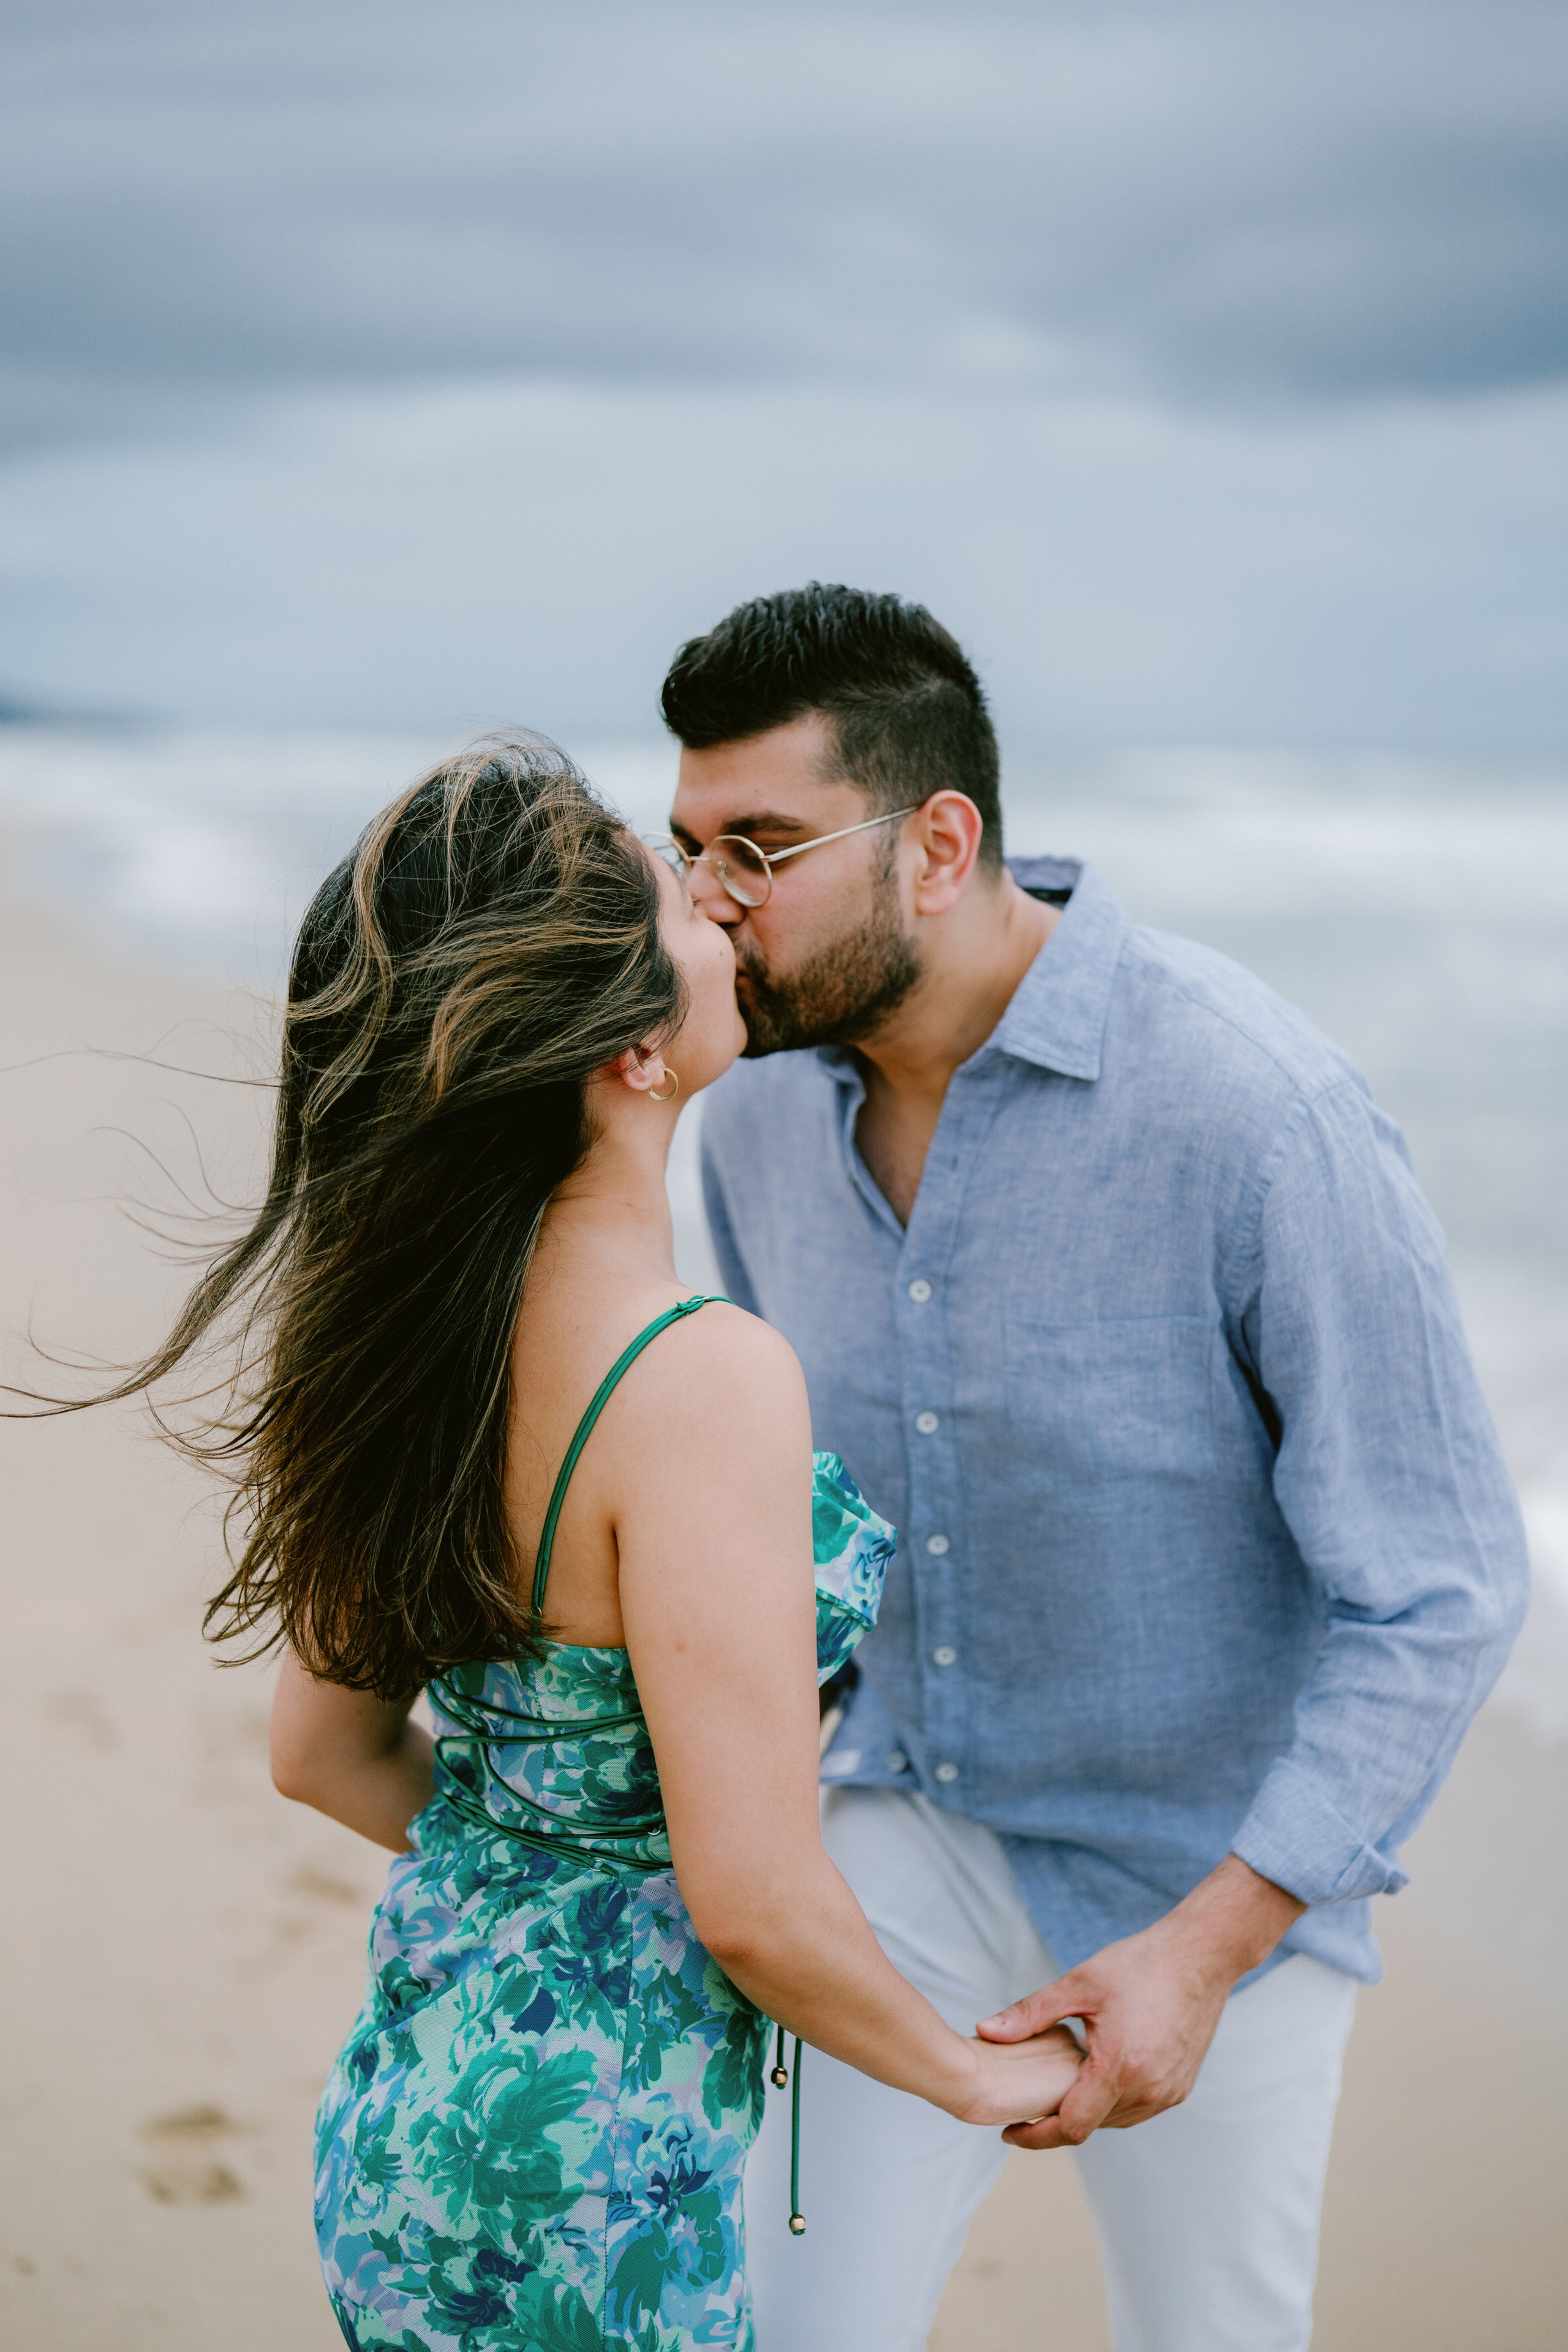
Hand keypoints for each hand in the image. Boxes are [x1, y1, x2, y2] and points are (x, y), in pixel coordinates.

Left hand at [975, 1855, 1304, 2149]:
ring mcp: (1168, 2093)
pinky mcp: (1180, 2088)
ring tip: (1056, 2089)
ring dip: (1085, 2111)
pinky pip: (1137, 2110)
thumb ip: (1030, 2014)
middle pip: (1091, 2126)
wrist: (1200, 1956)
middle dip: (1056, 2120)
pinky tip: (1094, 2078)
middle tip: (1025, 2103)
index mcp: (1119, 2068)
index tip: (1009, 2131)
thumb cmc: (1139, 1965)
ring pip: (1114, 2121)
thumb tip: (985, 2032)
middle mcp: (1148, 2090)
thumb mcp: (1078, 1984)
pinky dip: (1111, 2102)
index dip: (1036, 2136)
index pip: (1071, 2127)